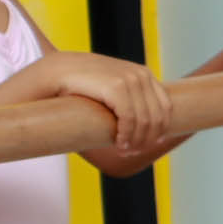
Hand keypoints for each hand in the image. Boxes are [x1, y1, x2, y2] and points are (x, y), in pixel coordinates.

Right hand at [42, 52, 170, 153]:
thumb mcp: (110, 88)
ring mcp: (130, 79)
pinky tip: (119, 144)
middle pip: (157, 117)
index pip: (165, 108)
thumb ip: (126, 99)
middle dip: (147, 139)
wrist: (57, 71)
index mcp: (143, 74)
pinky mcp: (116, 87)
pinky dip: (126, 136)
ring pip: (145, 121)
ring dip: (136, 141)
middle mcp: (141, 75)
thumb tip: (137, 127)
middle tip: (131, 152)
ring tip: (124, 151)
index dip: (160, 131)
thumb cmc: (80, 84)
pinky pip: (130, 119)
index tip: (147, 145)